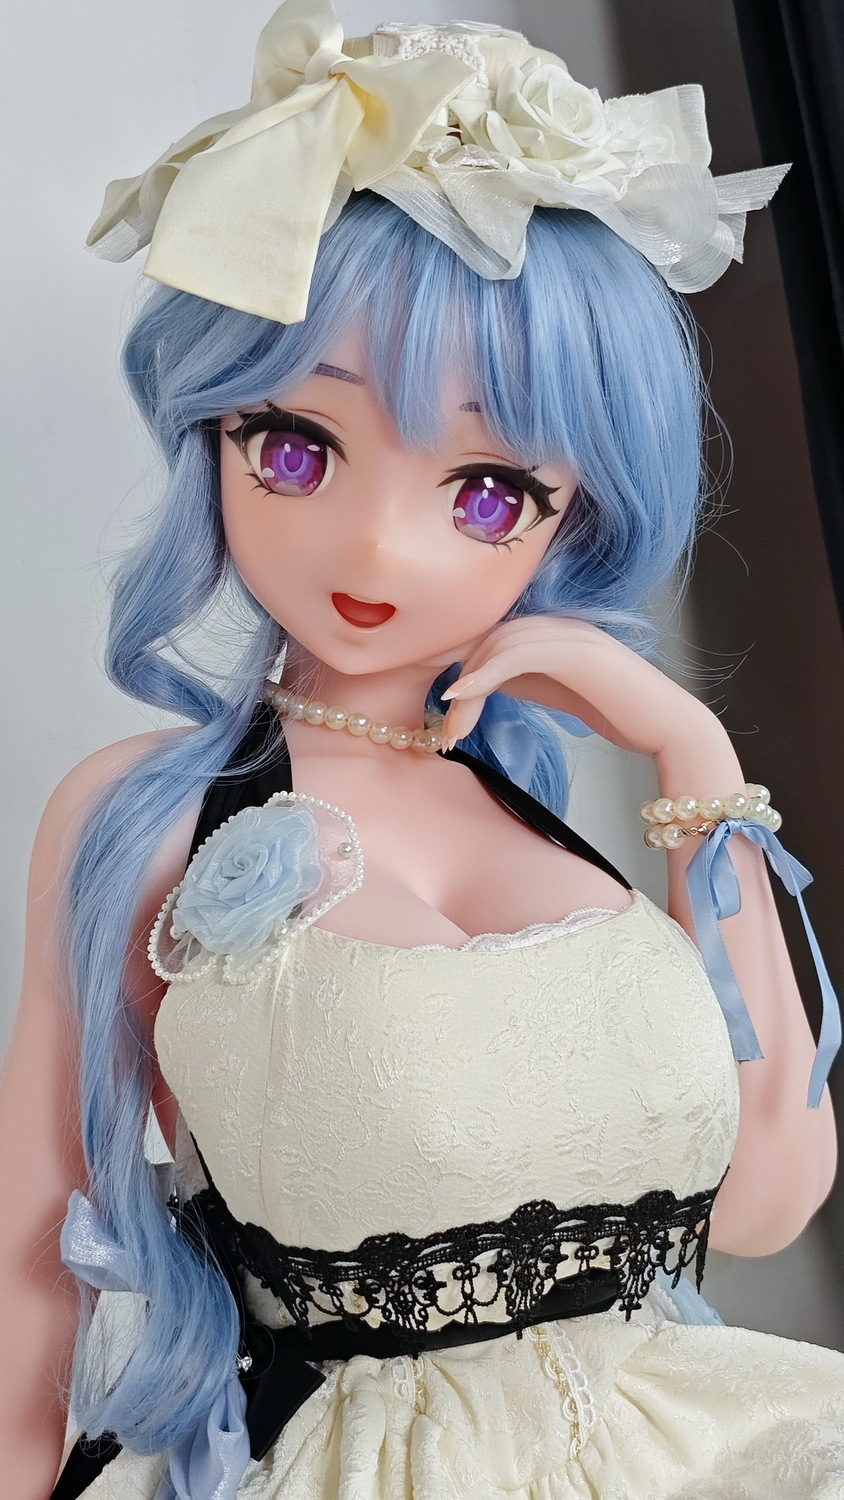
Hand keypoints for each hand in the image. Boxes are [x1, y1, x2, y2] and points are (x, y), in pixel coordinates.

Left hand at [440, 616, 722, 756]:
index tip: (436, 703)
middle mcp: (556, 621)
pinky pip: (514, 654)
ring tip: (453, 732)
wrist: (667, 725)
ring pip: (495, 645)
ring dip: (466, 690)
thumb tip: (474, 681)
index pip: (488, 633)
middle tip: (443, 731)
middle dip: (455, 681)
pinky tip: (461, 697)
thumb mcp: (553, 689)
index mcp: (550, 627)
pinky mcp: (574, 649)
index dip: (454, 662)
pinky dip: (483, 675)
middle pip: (484, 637)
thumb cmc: (616, 710)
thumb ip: (518, 677)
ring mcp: (567, 631)